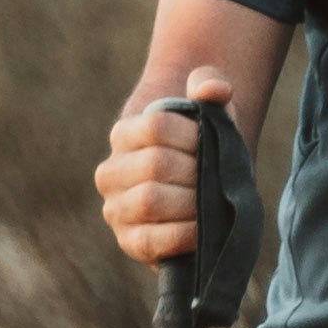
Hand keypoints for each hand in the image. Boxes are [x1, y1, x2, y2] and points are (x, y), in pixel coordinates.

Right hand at [95, 72, 241, 267]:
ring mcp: (115, 209)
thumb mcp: (211, 111)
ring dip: (190, 201)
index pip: (156, 126)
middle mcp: (110, 172)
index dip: (193, 134)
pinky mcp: (129, 241)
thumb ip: (211, 85)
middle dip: (197, 171)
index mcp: (123, 134)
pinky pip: (149, 240)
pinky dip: (181, 234)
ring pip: (149, 200)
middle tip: (218, 176)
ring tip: (211, 201)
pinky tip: (202, 229)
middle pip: (155, 164)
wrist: (201, 192)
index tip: (214, 141)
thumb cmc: (204, 149)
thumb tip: (214, 89)